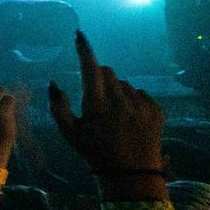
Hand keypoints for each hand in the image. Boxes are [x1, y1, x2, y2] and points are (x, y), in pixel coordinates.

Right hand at [48, 31, 164, 174]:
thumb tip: (53, 83)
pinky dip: (133, 100)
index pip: (90, 69)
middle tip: (97, 97)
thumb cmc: (95, 153)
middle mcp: (120, 102)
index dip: (84, 50)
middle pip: (109, 72)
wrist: (131, 174)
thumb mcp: (70, 134)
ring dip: (117, 91)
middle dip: (100, 77)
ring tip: (115, 114)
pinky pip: (141, 94)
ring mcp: (141, 106)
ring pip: (124, 84)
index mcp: (97, 106)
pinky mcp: (156, 111)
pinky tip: (130, 119)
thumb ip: (59, 107)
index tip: (80, 36)